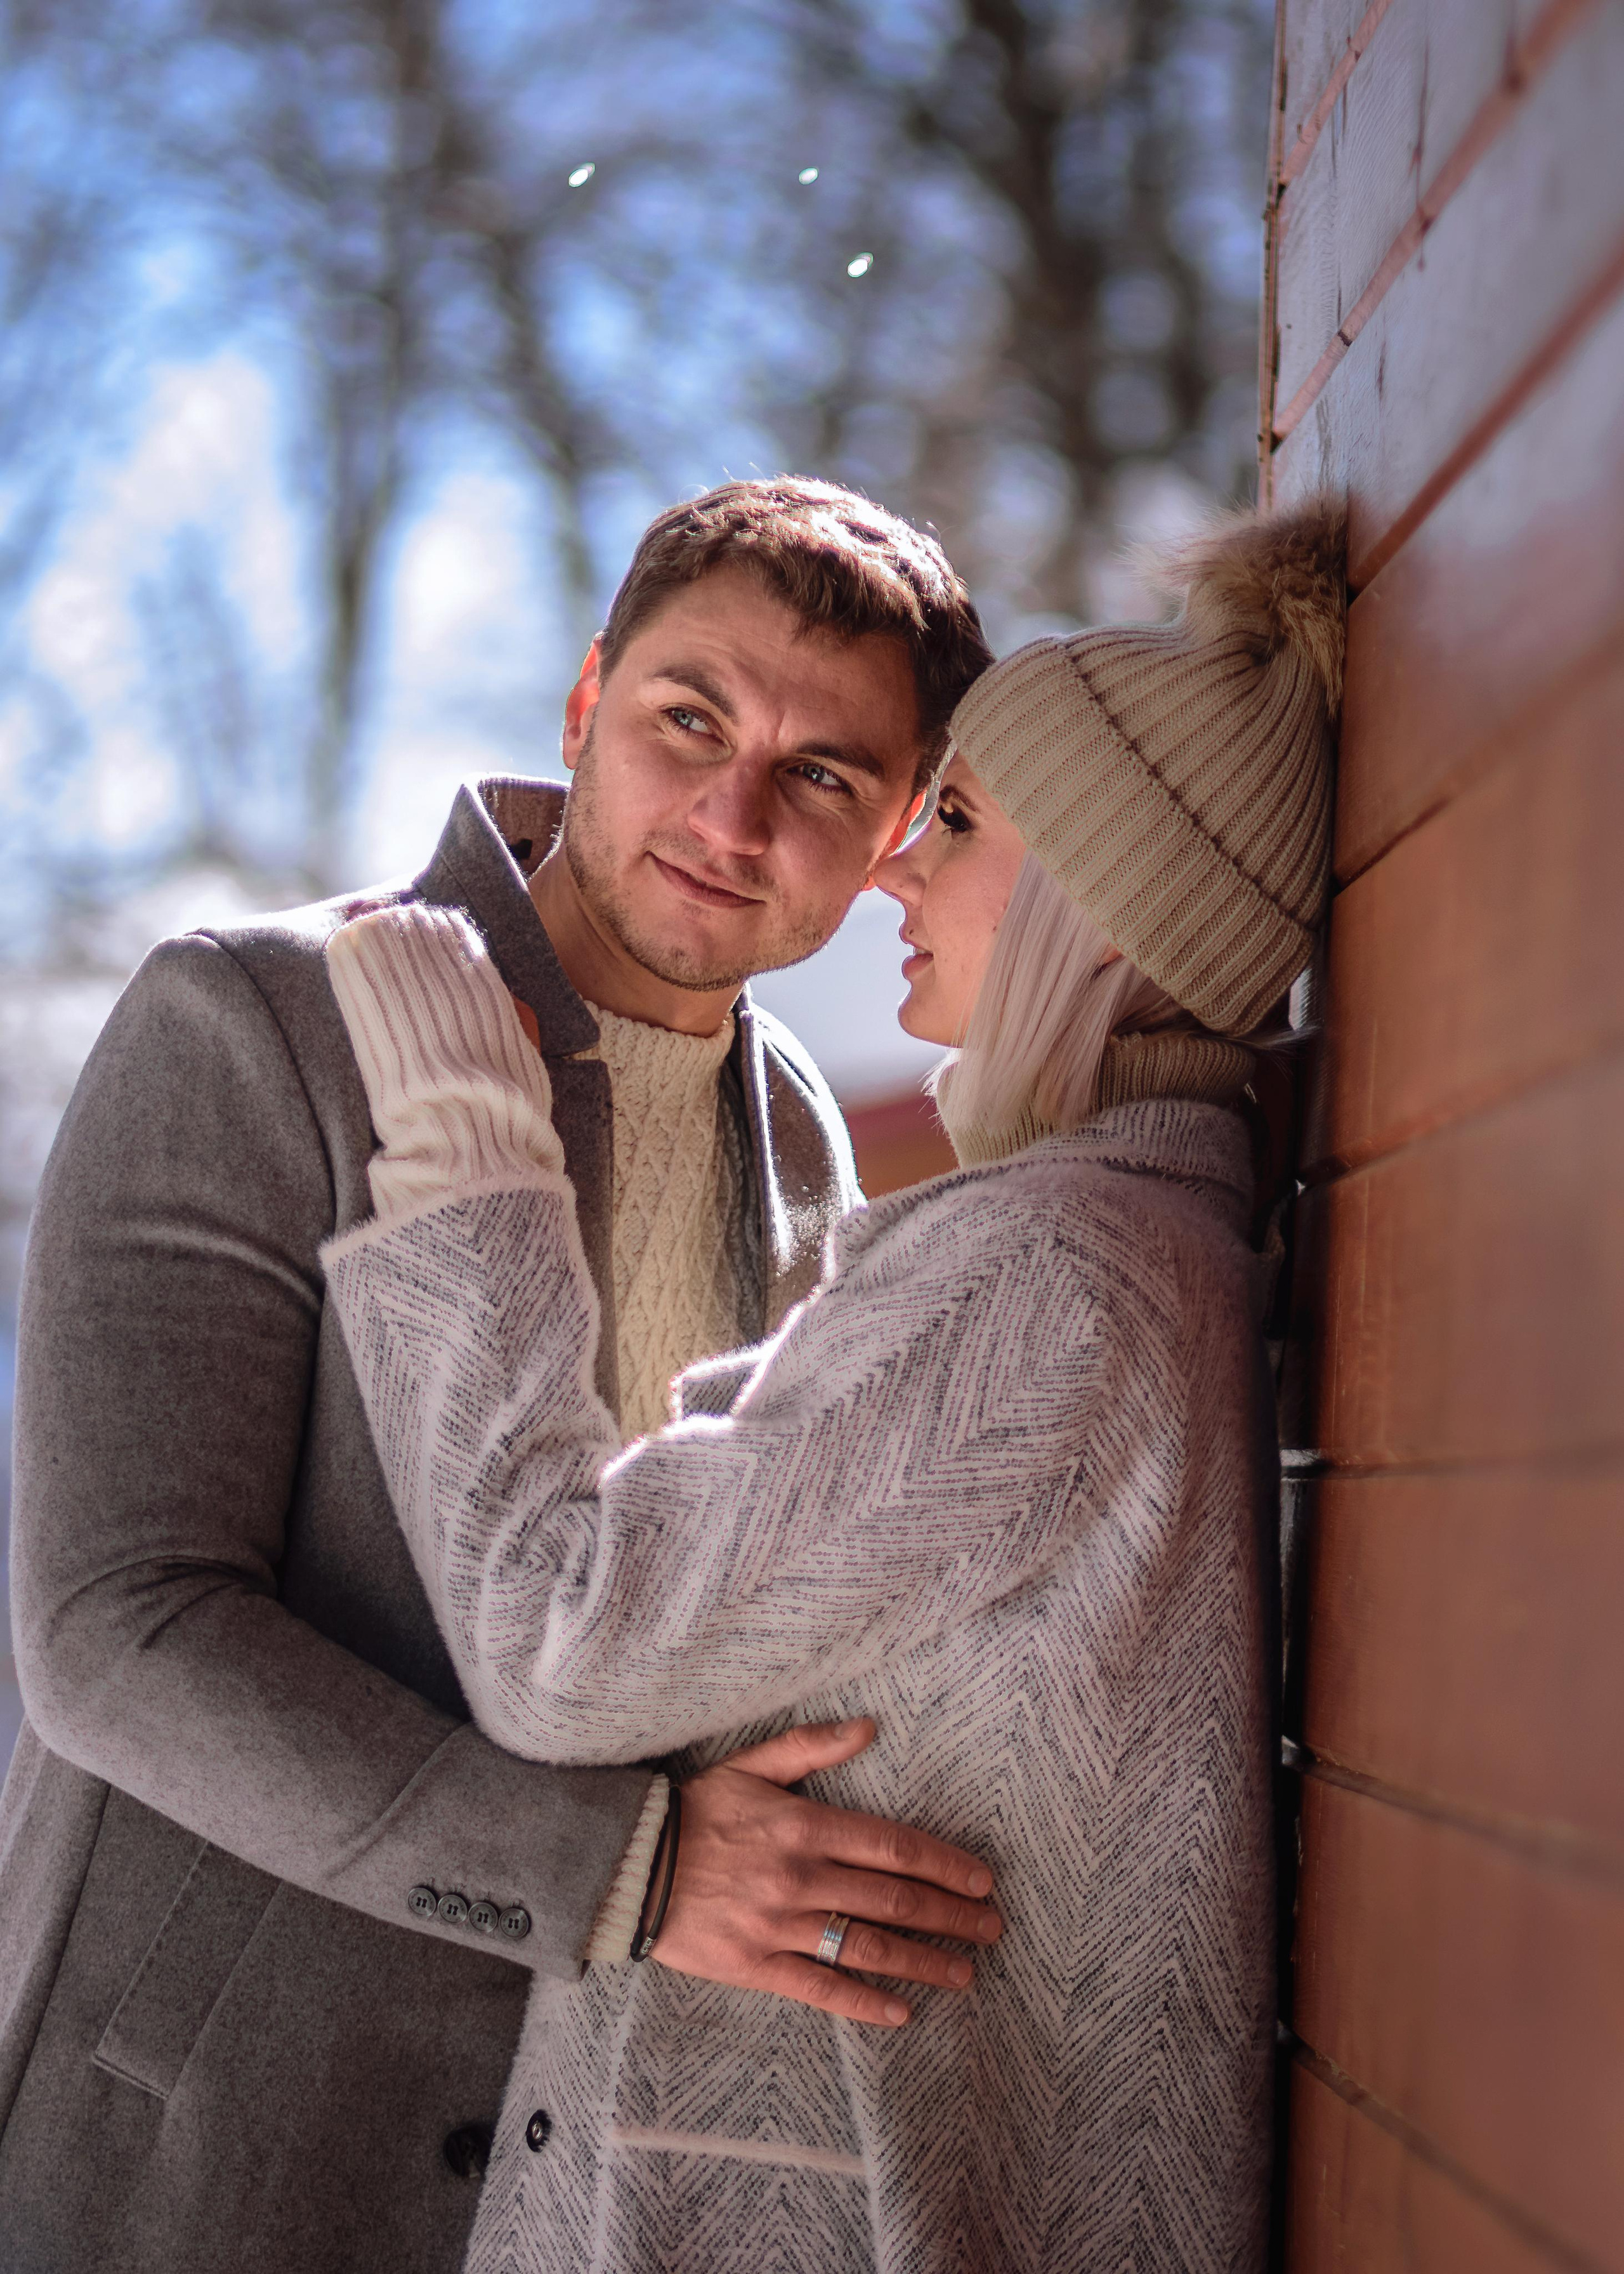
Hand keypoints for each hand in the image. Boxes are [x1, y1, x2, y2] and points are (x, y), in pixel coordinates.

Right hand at [652, 1718, 1001, 2027]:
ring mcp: (779, 1926)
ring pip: (867, 1948)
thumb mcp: (751, 1764)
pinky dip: (864, 2003)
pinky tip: (901, 2012)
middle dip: (950, 1917)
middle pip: (893, 1900)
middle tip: (992, 1928)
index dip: (945, 1864)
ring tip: (965, 1975)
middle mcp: (800, 1878)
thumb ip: (811, 1746)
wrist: (629, 1865)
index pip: (893, 1847)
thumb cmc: (695, 1811)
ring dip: (924, 1963)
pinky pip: (820, 1989)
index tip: (982, 1880)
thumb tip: (870, 1727)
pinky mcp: (756, 1966)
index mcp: (805, 1826)